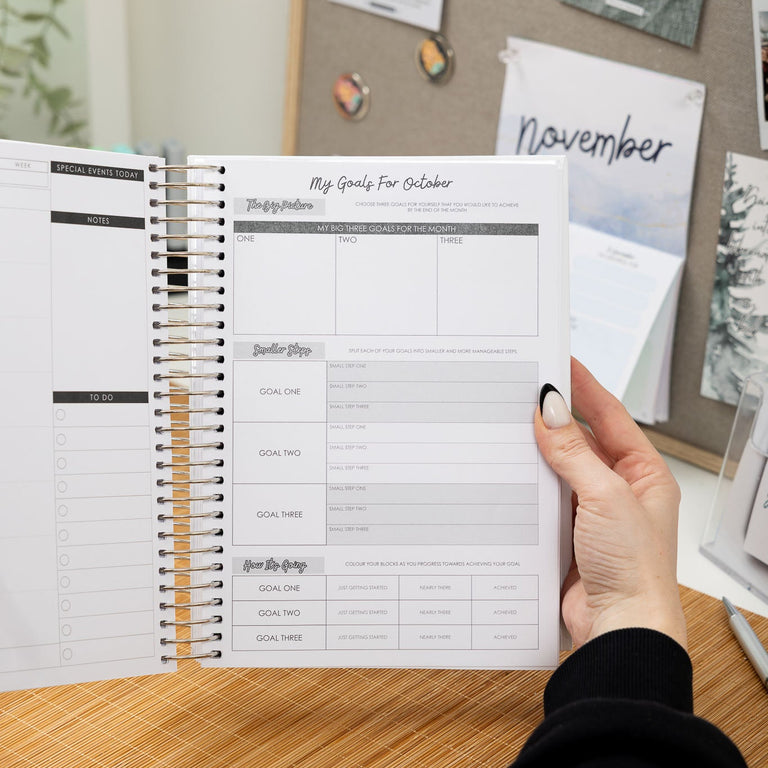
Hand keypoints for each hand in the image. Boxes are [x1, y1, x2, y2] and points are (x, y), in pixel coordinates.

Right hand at [535, 358, 686, 649]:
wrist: (619, 629)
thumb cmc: (634, 570)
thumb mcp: (607, 497)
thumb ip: (574, 453)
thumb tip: (550, 413)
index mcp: (643, 474)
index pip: (610, 416)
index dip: (584, 387)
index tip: (559, 363)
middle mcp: (617, 489)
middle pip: (581, 440)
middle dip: (553, 418)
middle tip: (523, 392)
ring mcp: (589, 511)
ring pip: (557, 468)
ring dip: (536, 452)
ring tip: (509, 426)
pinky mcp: (565, 533)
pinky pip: (542, 497)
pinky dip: (526, 484)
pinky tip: (508, 472)